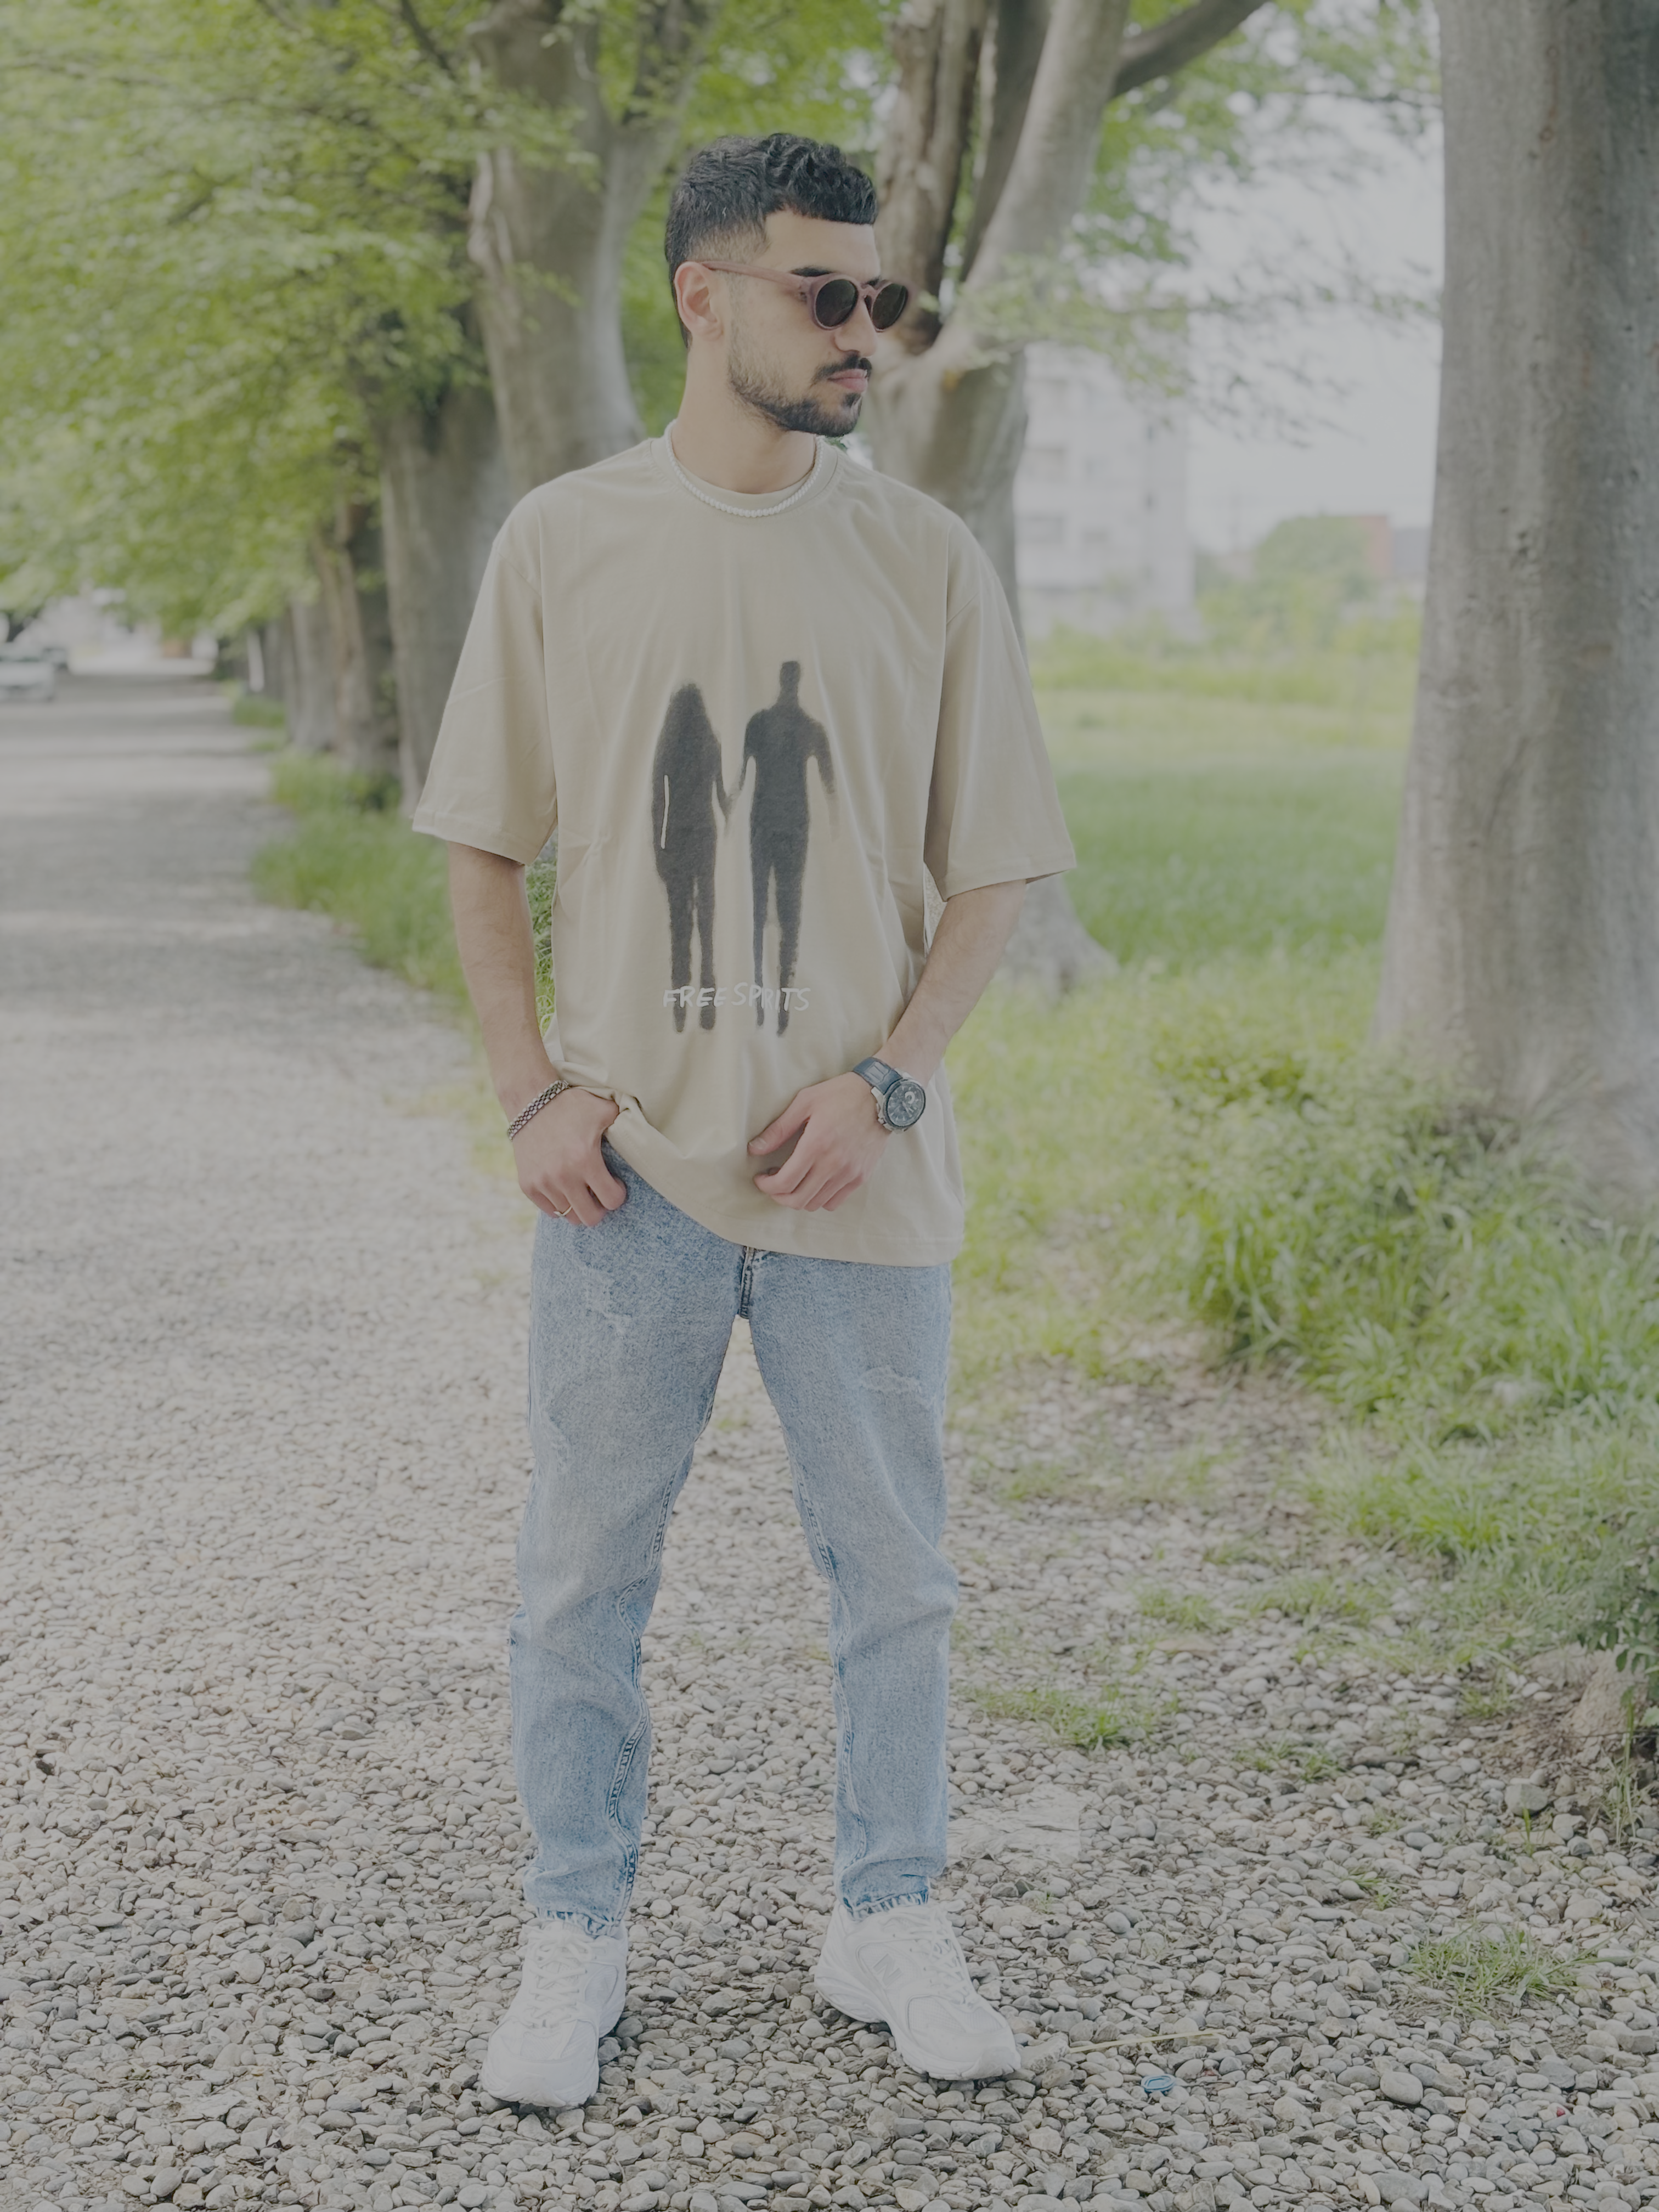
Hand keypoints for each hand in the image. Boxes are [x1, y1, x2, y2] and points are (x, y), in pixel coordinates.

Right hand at [511, 1086, 625, 1224]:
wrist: (529, 1100)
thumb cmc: (570, 1105)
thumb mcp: (603, 1109)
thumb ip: (623, 1123)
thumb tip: (640, 1132)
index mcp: (585, 1160)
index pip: (612, 1200)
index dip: (618, 1194)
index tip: (615, 1184)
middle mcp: (563, 1176)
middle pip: (590, 1218)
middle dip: (600, 1208)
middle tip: (600, 1195)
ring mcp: (543, 1182)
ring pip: (568, 1215)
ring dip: (578, 1206)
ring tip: (582, 1191)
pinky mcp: (527, 1184)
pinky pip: (548, 1210)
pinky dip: (558, 1204)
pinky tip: (564, 1189)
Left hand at [749, 1072, 887, 1210]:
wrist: (881, 1096)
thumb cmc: (841, 1094)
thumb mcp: (805, 1102)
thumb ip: (779, 1128)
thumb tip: (755, 1148)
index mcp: (816, 1145)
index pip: (785, 1182)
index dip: (767, 1186)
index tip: (761, 1178)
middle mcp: (833, 1164)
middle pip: (798, 1200)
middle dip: (778, 1196)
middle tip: (773, 1184)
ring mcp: (849, 1173)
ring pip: (815, 1204)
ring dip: (798, 1198)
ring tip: (794, 1181)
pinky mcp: (861, 1177)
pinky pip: (835, 1202)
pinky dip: (820, 1199)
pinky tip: (815, 1183)